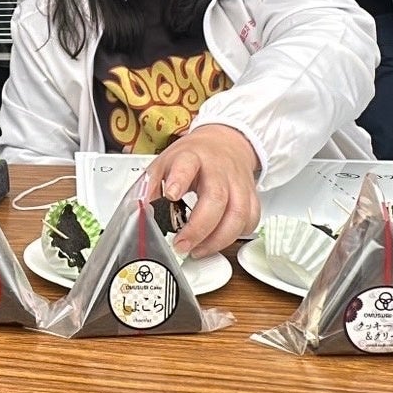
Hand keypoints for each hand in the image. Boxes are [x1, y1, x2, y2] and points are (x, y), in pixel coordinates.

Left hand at [144, 124, 260, 257]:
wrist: (224, 142)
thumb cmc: (192, 156)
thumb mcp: (164, 163)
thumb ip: (151, 186)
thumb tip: (141, 212)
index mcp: (192, 157)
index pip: (187, 165)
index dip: (179, 180)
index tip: (171, 195)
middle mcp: (219, 169)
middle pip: (216, 198)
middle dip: (199, 228)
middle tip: (181, 245)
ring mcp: (238, 183)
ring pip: (238, 214)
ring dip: (218, 240)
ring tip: (198, 250)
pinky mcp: (251, 195)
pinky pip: (250, 220)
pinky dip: (236, 236)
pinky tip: (218, 241)